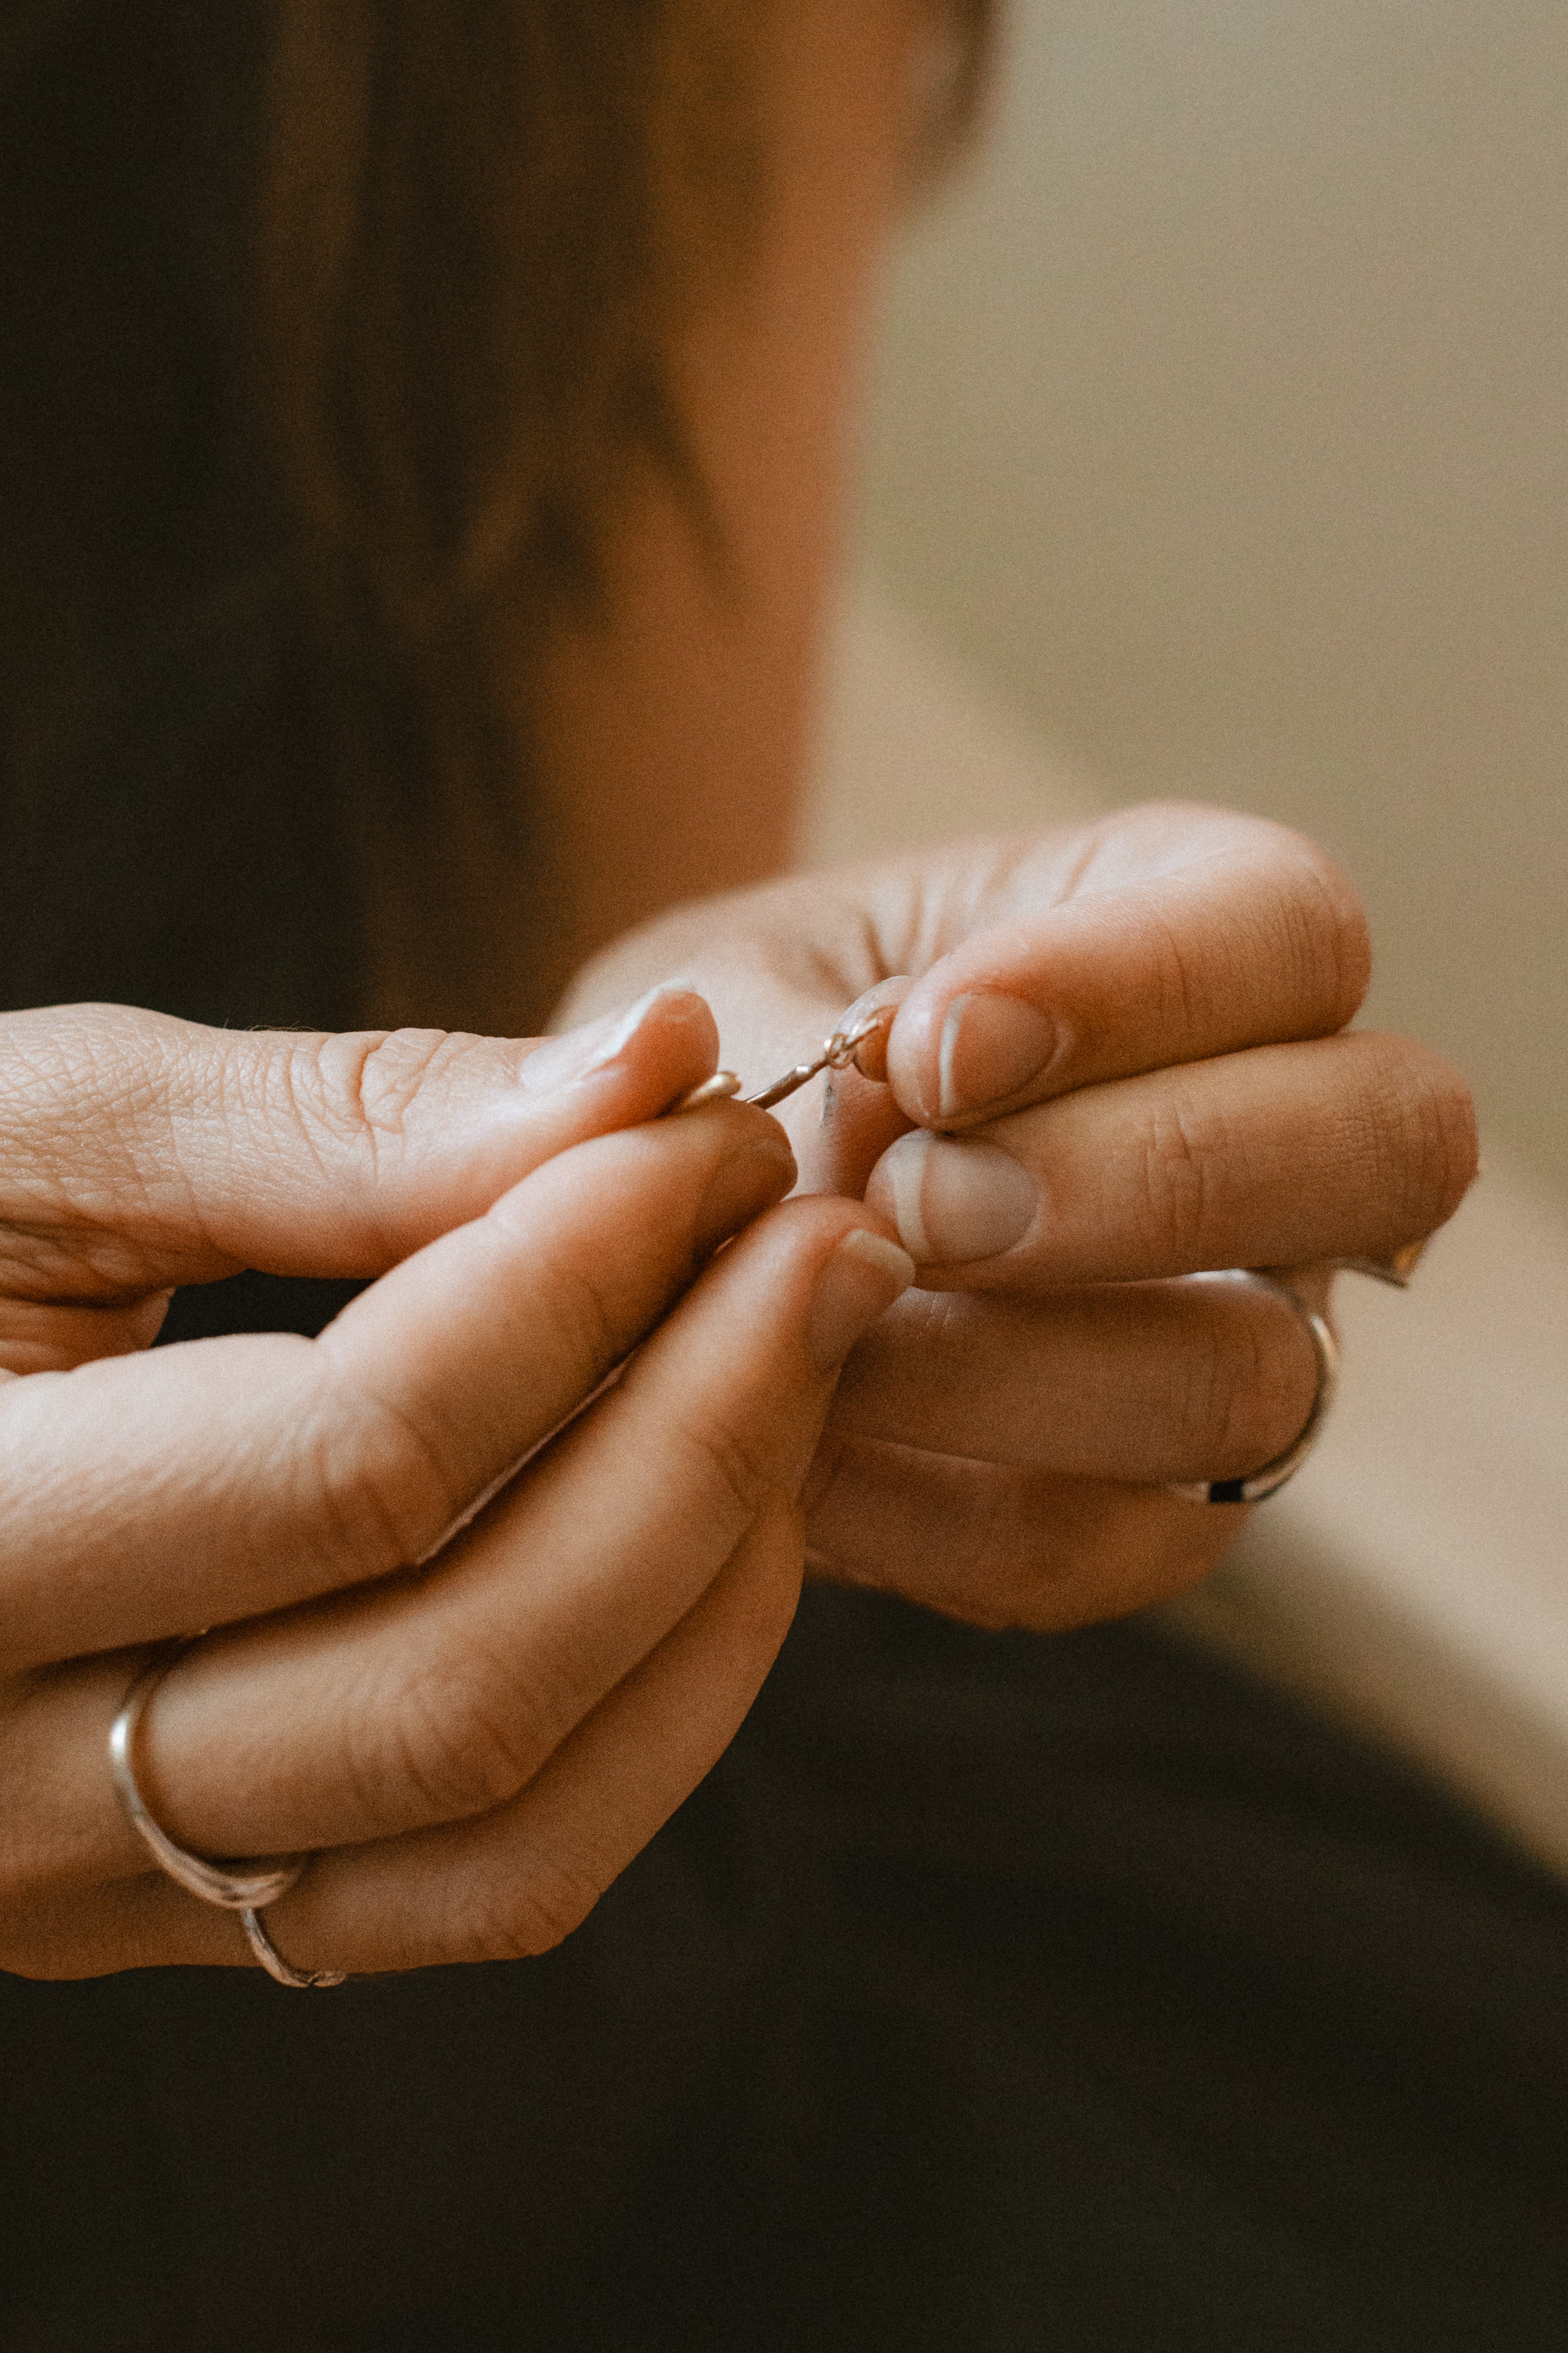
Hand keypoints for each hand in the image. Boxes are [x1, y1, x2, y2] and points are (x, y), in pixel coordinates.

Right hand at [0, 993, 912, 1976]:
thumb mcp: (41, 1137)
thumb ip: (337, 1121)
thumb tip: (650, 1076)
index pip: (352, 1464)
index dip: (576, 1283)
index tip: (711, 1134)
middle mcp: (6, 1793)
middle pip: (465, 1675)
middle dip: (703, 1433)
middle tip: (830, 1240)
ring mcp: (116, 1892)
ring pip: (515, 1826)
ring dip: (713, 1583)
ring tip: (795, 1367)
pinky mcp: (209, 1910)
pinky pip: (500, 1876)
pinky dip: (658, 1703)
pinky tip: (718, 1512)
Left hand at [561, 803, 1477, 1629]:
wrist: (667, 1234)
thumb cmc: (728, 1060)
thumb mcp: (719, 988)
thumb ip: (755, 1021)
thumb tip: (792, 1090)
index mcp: (1193, 941)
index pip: (1286, 929)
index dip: (1135, 990)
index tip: (922, 1049)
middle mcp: (1272, 1141)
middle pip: (1382, 1146)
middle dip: (1141, 1181)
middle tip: (911, 1204)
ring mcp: (1239, 1335)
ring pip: (1254, 1379)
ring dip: (1016, 1365)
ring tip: (818, 1328)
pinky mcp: (1151, 1509)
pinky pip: (1108, 1542)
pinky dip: (937, 1509)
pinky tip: (799, 1450)